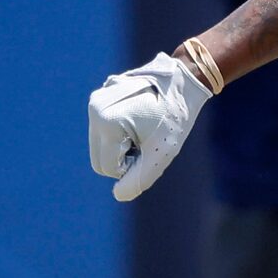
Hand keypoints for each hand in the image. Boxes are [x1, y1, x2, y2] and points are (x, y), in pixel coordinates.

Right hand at [87, 51, 213, 200]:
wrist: (182, 82)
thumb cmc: (175, 118)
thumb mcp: (161, 154)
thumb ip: (140, 179)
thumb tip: (119, 195)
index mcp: (106, 122)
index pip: (107, 167)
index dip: (130, 167)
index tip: (149, 149)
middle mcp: (94, 109)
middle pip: (99, 157)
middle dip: (123, 157)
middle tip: (146, 142)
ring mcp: (95, 101)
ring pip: (100, 144)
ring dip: (121, 145)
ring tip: (143, 130)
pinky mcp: (99, 97)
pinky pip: (102, 128)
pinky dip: (118, 132)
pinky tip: (138, 119)